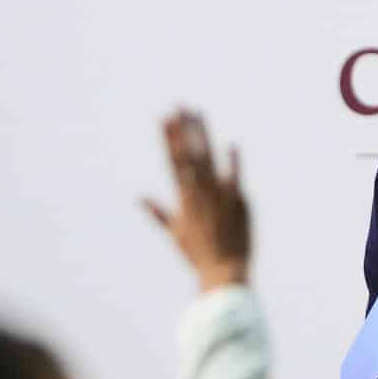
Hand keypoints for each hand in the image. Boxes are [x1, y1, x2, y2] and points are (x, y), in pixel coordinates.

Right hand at [142, 110, 249, 292]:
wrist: (223, 271)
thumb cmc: (198, 254)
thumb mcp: (174, 233)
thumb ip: (158, 213)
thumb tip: (140, 198)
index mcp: (183, 199)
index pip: (173, 162)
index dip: (169, 139)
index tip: (164, 118)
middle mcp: (198, 194)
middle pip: (188, 156)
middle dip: (183, 130)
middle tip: (179, 107)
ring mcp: (217, 197)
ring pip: (208, 161)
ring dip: (202, 137)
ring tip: (198, 115)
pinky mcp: (237, 203)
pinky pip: (235, 178)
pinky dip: (233, 162)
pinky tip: (231, 144)